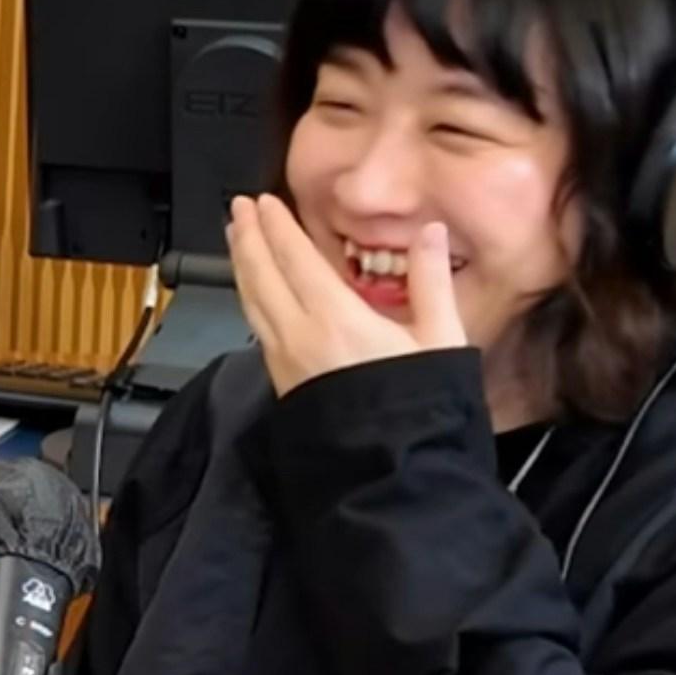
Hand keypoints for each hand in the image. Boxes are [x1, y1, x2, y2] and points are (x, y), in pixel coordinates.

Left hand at [226, 194, 465, 396]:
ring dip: (242, 265)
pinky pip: (256, 327)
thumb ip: (430, 282)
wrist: (394, 472)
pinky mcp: (281, 382)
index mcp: (336, 318)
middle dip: (247, 238)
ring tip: (235, 240)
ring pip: (250, 301)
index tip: (263, 202)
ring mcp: (284, 360)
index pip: (295, 259)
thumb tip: (429, 232)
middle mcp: (299, 336)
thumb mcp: (440, 340)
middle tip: (236, 209)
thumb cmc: (421, 408)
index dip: (276, 227)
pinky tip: (253, 292)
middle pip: (261, 275)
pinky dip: (249, 297)